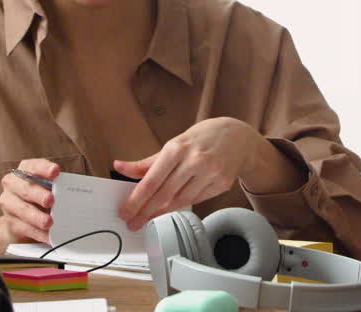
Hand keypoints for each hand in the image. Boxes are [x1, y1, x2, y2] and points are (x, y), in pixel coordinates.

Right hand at [0, 158, 59, 245]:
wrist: (22, 219)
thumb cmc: (40, 197)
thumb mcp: (48, 187)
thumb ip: (57, 186)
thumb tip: (75, 191)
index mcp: (24, 170)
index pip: (33, 166)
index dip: (44, 168)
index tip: (56, 171)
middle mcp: (13, 184)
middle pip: (26, 189)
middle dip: (39, 195)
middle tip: (51, 200)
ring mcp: (9, 204)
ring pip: (22, 210)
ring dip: (37, 217)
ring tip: (49, 222)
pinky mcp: (10, 223)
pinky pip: (24, 228)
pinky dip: (38, 233)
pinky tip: (48, 236)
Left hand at [114, 117, 257, 230]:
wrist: (239, 137)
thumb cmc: (203, 138)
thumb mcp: (175, 143)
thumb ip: (147, 162)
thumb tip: (120, 168)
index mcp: (178, 148)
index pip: (152, 181)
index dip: (136, 199)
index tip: (125, 211)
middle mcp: (195, 160)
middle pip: (164, 194)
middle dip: (145, 212)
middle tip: (132, 222)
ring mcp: (210, 173)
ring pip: (180, 201)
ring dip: (161, 212)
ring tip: (147, 218)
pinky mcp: (222, 184)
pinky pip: (196, 201)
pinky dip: (180, 206)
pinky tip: (169, 209)